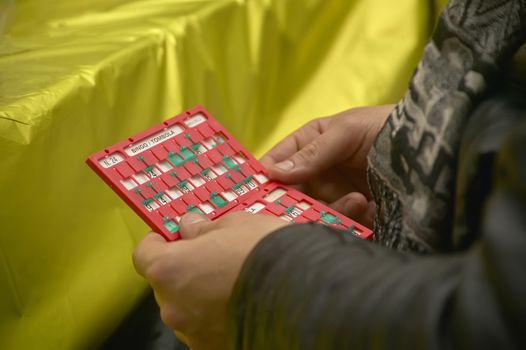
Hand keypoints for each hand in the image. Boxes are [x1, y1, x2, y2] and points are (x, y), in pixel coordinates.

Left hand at [132, 212, 288, 349]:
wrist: (305, 292)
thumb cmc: (265, 252)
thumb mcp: (234, 224)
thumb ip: (203, 228)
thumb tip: (190, 227)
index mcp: (169, 269)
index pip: (144, 255)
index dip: (158, 243)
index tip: (174, 237)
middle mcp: (173, 306)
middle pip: (168, 283)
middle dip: (185, 269)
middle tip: (214, 257)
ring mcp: (194, 333)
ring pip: (188, 308)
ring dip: (202, 295)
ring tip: (235, 283)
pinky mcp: (215, 348)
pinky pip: (208, 328)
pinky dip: (219, 316)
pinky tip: (244, 304)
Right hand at [260, 106, 392, 226]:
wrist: (435, 149)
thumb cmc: (389, 126)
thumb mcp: (348, 131)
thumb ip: (313, 152)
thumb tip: (273, 172)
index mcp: (312, 144)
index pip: (279, 159)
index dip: (267, 173)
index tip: (257, 190)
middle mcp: (320, 170)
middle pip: (293, 191)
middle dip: (295, 200)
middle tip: (302, 208)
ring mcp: (338, 192)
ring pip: (314, 210)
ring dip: (330, 209)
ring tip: (358, 200)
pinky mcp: (357, 213)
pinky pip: (339, 223)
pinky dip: (348, 221)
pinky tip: (368, 208)